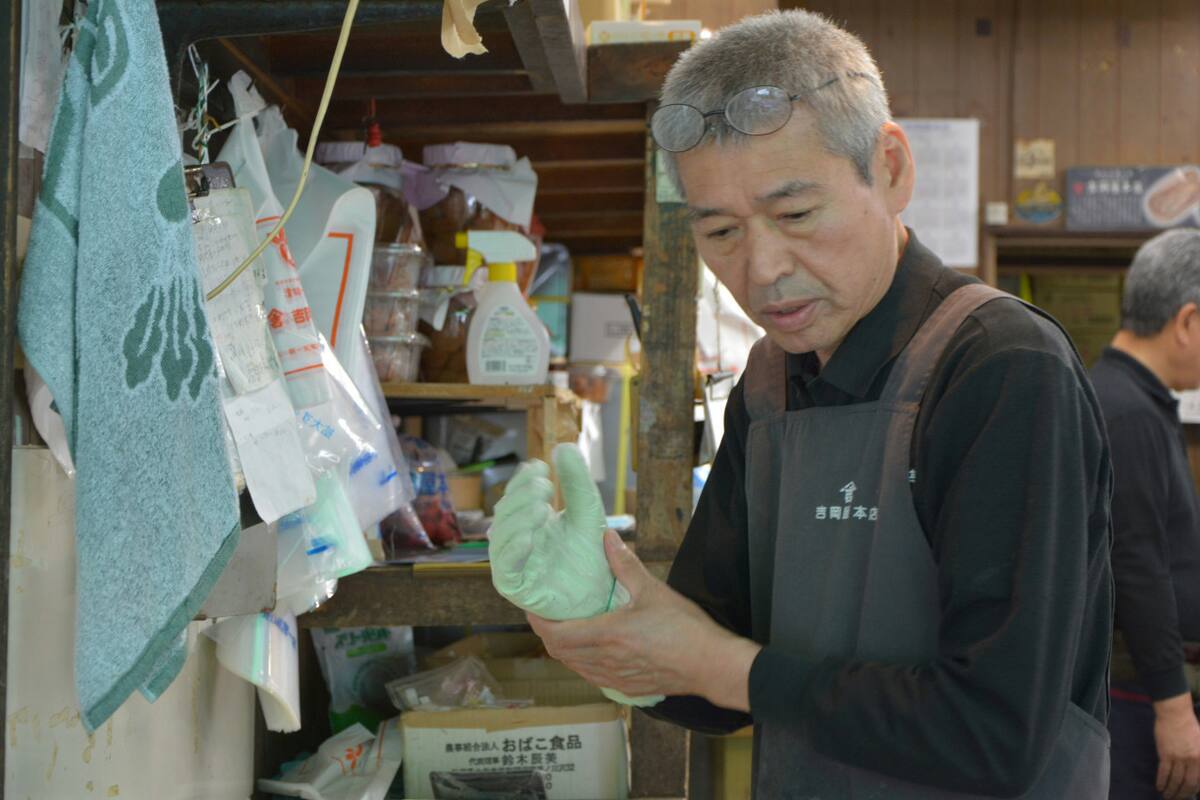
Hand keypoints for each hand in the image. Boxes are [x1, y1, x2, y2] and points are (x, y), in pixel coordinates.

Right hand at [488, 444, 614, 618]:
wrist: (605, 592)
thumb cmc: (592, 553)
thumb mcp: (587, 510)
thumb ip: (576, 480)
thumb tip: (564, 446)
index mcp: (529, 521)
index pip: (515, 496)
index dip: (523, 480)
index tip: (540, 467)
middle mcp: (517, 541)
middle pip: (505, 514)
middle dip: (522, 497)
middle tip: (546, 487)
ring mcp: (515, 564)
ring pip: (502, 539)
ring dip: (518, 520)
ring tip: (542, 508)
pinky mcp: (517, 589)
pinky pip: (505, 571)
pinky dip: (514, 552)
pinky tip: (530, 537)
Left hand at [528, 529, 760, 708]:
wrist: (712, 665)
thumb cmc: (685, 629)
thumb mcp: (653, 590)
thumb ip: (625, 564)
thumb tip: (607, 537)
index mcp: (608, 636)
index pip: (556, 635)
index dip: (538, 623)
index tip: (532, 608)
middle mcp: (605, 662)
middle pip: (560, 653)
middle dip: (548, 634)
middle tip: (547, 614)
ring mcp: (615, 679)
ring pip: (576, 667)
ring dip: (565, 649)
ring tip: (567, 628)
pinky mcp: (627, 689)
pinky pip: (593, 677)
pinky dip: (583, 663)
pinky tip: (594, 649)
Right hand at [1154, 693, 1199, 798]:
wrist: (1175, 714)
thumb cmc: (1190, 726)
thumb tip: (1197, 771)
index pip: (1198, 781)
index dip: (1193, 791)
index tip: (1188, 795)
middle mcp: (1192, 761)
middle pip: (1187, 783)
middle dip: (1182, 794)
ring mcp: (1178, 758)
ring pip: (1175, 780)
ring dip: (1171, 791)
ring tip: (1167, 797)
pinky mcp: (1165, 754)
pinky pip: (1163, 772)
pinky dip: (1161, 781)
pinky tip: (1159, 787)